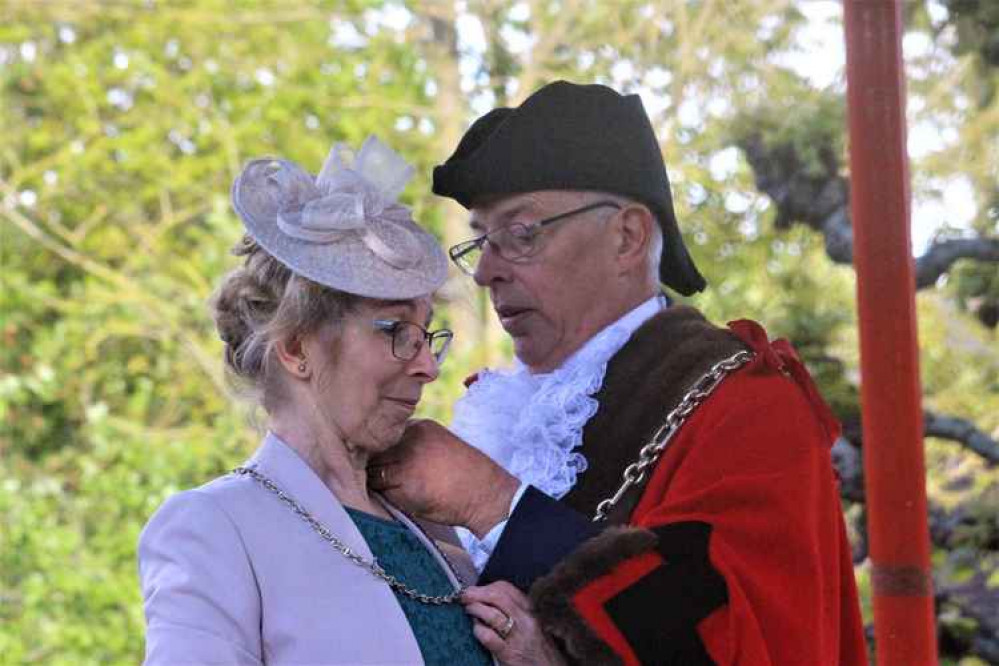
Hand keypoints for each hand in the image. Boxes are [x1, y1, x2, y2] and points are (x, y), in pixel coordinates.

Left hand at [368, 419, 518, 535]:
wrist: (486, 493)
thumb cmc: (465, 475)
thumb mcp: (439, 445)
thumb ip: (413, 445)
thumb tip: (382, 458)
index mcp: (420, 426)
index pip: (384, 435)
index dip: (379, 451)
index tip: (379, 463)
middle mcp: (411, 438)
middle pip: (374, 451)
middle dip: (373, 466)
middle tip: (380, 481)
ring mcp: (407, 458)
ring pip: (373, 470)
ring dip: (377, 482)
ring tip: (394, 492)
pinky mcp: (405, 481)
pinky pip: (381, 489)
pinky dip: (385, 496)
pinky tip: (401, 500)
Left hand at [462, 582, 566, 665]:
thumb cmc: (540, 650)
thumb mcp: (533, 624)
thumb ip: (516, 610)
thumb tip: (489, 599)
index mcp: (531, 610)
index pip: (506, 588)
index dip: (487, 587)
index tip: (475, 590)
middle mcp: (527, 620)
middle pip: (498, 597)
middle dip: (477, 594)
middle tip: (464, 596)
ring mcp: (519, 637)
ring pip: (493, 615)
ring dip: (475, 610)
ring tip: (468, 611)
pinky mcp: (511, 654)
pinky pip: (490, 638)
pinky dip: (479, 631)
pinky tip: (476, 631)